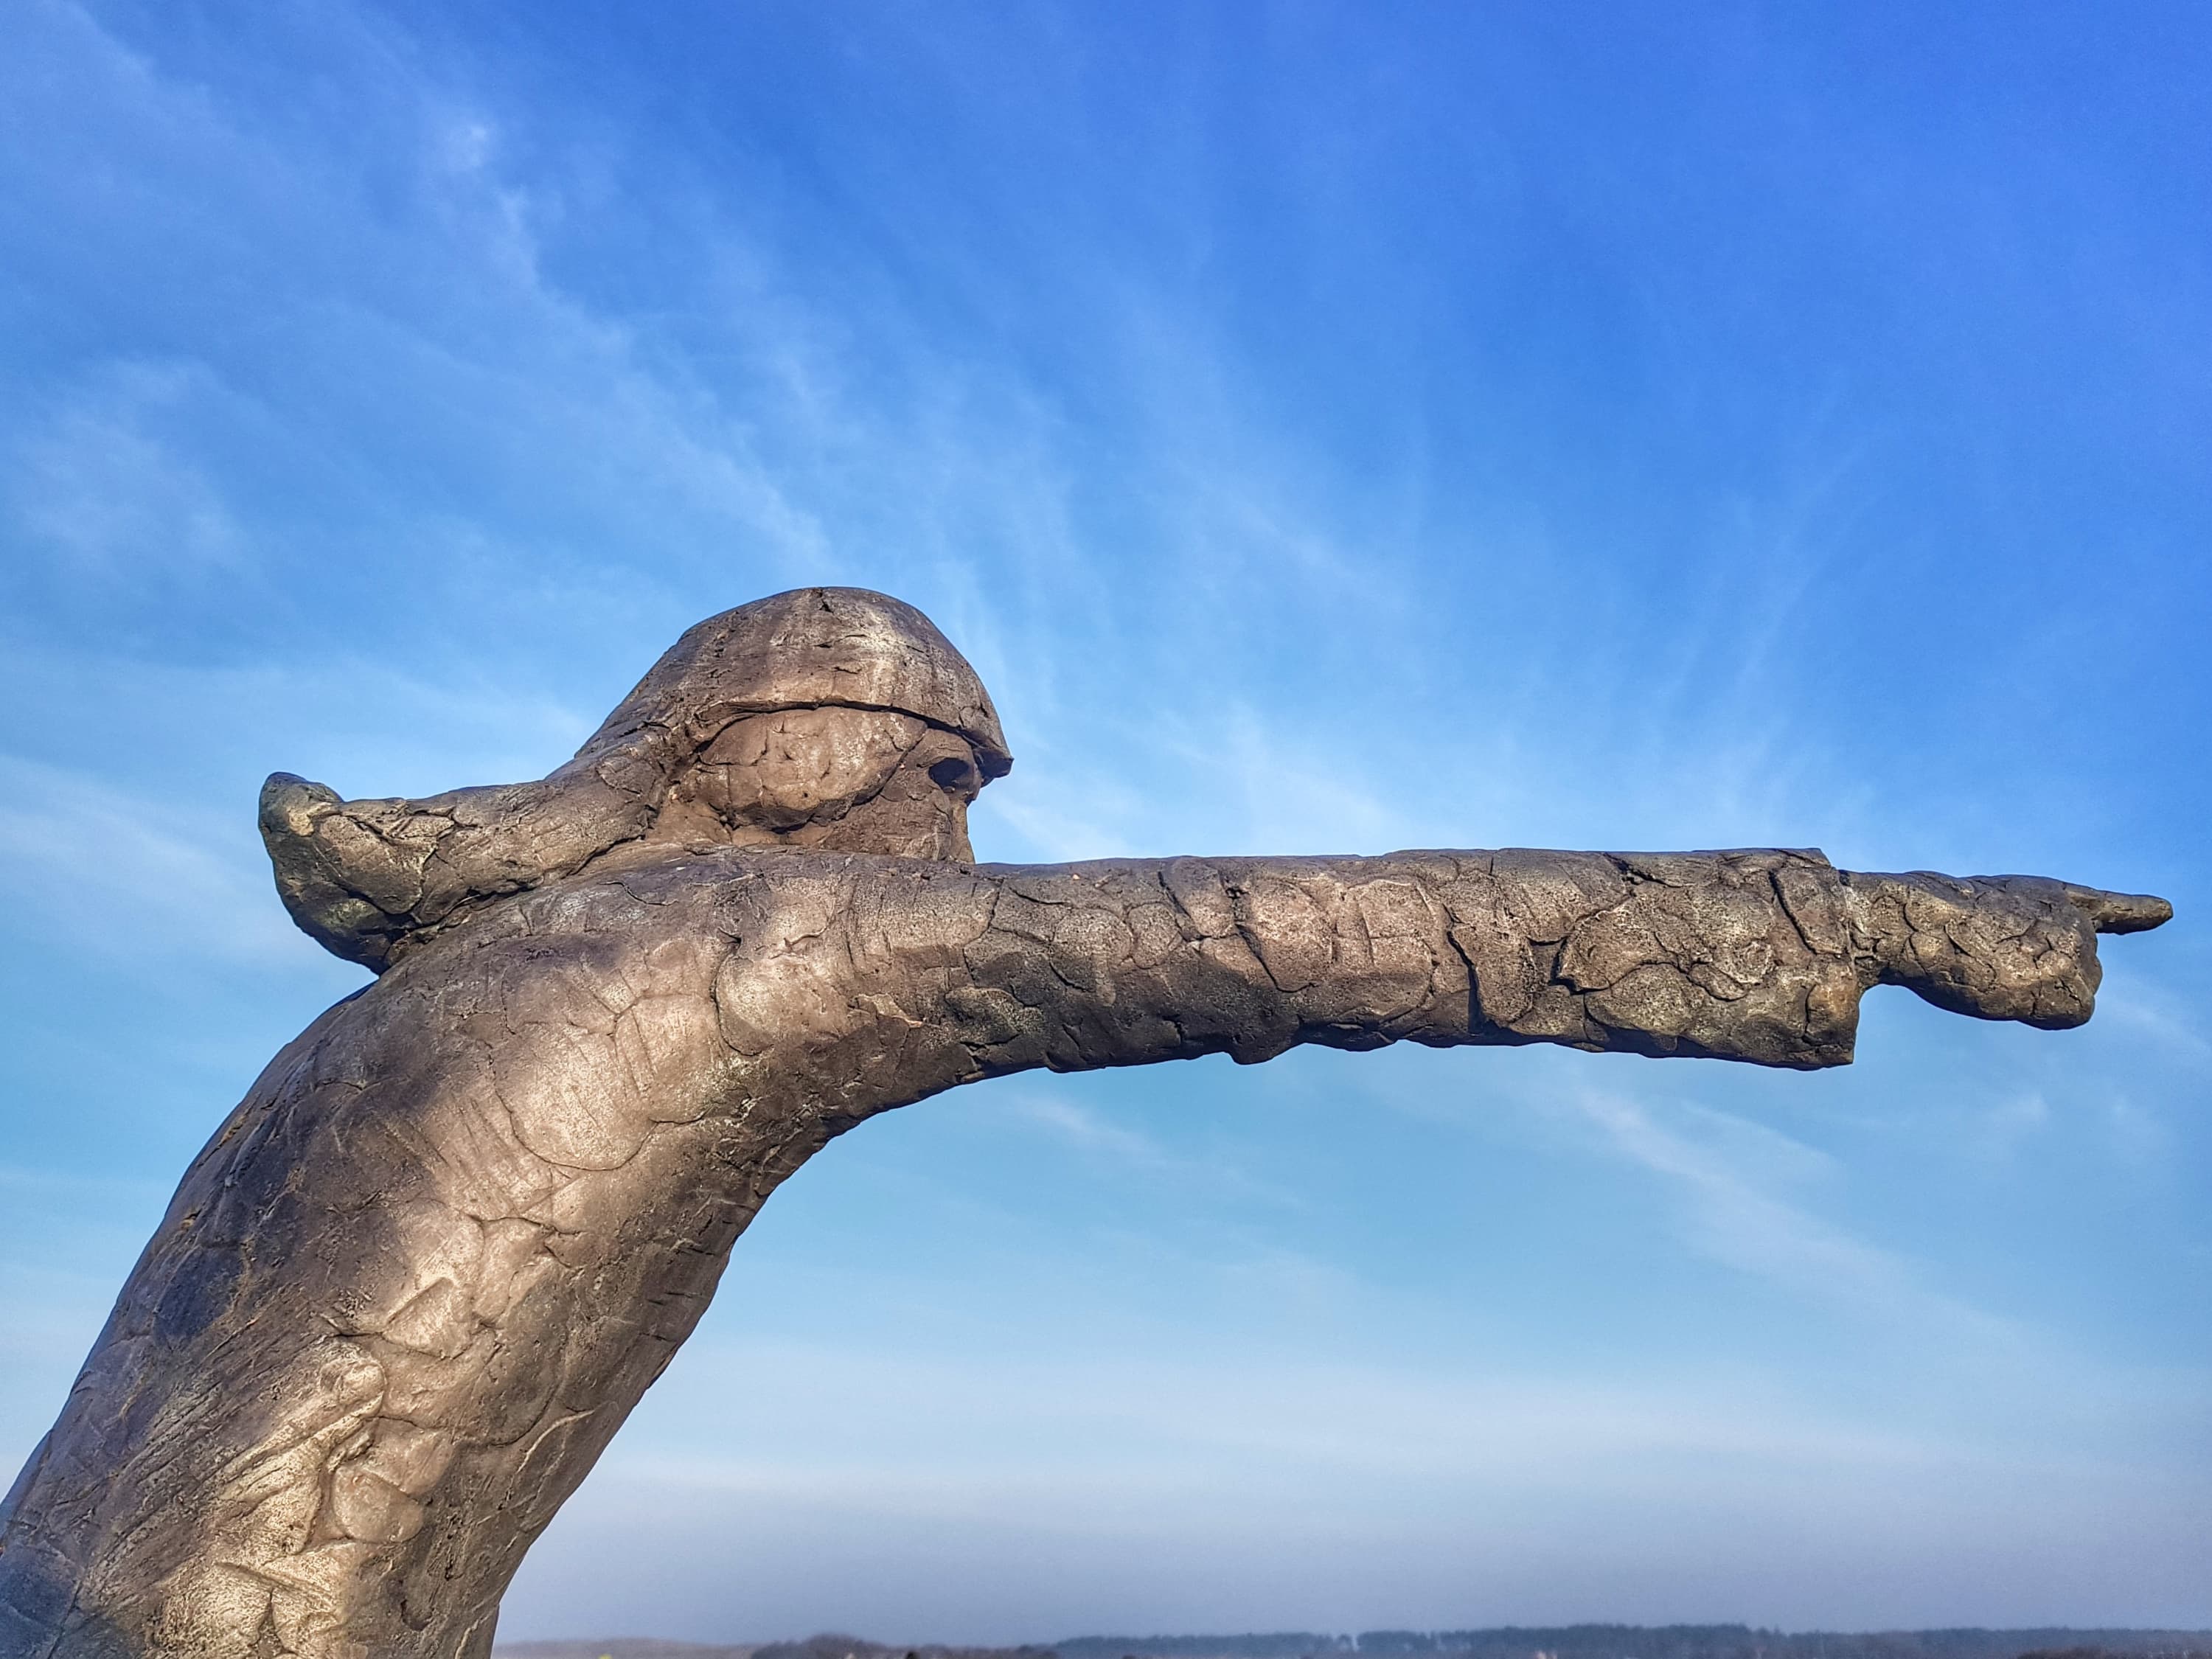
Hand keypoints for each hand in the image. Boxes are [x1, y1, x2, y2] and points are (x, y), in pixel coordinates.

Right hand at [1843, 870, 2171, 1029]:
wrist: (1920, 922)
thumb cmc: (1928, 923)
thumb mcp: (1979, 915)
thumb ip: (2017, 936)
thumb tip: (2019, 982)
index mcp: (2048, 895)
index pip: (2106, 905)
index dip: (2137, 911)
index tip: (2164, 911)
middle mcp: (2075, 920)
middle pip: (2080, 972)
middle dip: (2043, 979)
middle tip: (1993, 964)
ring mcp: (2079, 949)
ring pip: (2076, 995)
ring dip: (2038, 996)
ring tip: (1995, 972)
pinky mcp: (2073, 980)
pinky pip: (2069, 1016)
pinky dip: (2042, 1015)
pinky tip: (2011, 992)